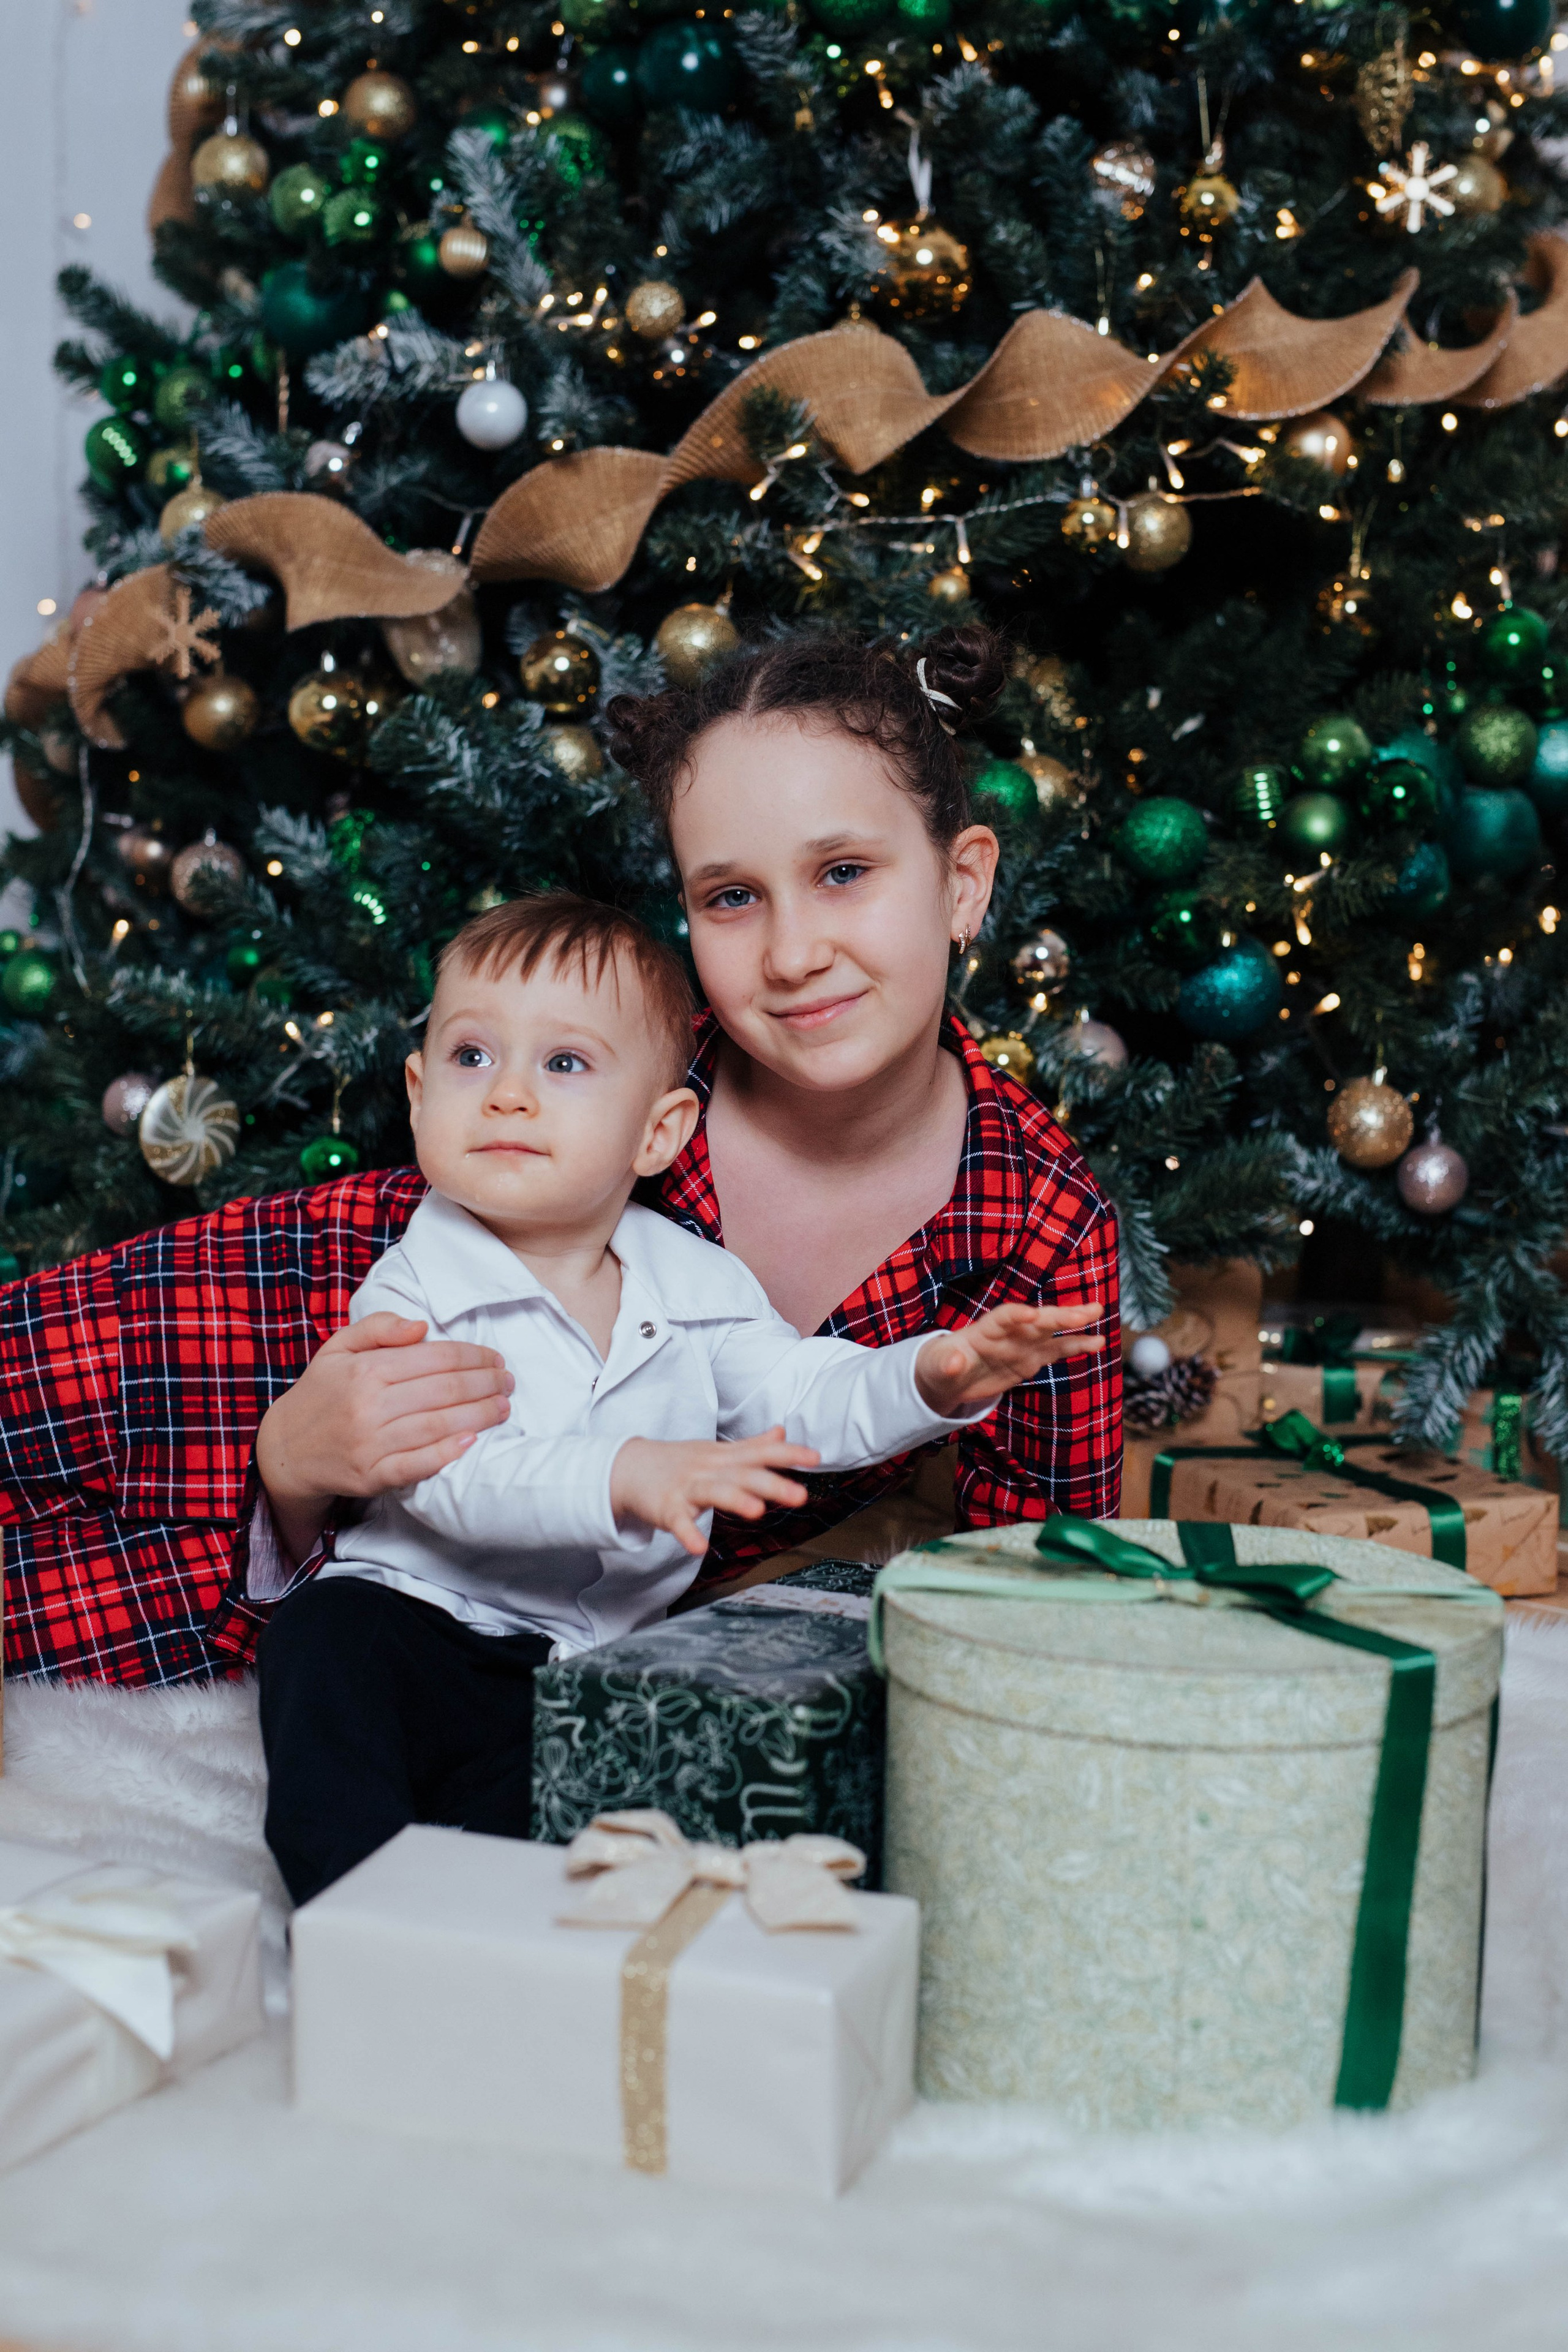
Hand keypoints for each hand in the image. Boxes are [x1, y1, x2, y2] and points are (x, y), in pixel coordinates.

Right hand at [256, 1313, 513, 1562]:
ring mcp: (370, 1443)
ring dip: (478, 1415)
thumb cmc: (322, 1394)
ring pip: (437, 1426)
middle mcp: (368, 1405)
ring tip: (503, 1407)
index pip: (434, 1358)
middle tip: (507, 1381)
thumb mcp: (339, 1348)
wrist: (285, 1450)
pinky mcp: (372, 1476)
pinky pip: (417, 1465)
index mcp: (365, 1369)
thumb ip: (379, 1328)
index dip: (472, 1356)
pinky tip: (472, 1441)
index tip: (494, 1358)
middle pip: (443, 1391)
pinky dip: (447, 1453)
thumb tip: (421, 1326)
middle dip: (484, 1384)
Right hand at [610, 1427, 821, 1558]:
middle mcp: (709, 1469)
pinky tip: (698, 1547)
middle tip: (799, 1495)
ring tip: (757, 1511)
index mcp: (725, 1457)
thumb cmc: (680, 1462)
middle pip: (742, 1474)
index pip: (760, 1452)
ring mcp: (686, 1488)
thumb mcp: (718, 1451)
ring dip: (735, 1499)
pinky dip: (687, 1534)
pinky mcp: (666, 1508)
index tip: (815, 1457)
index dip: (787, 1454)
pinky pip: (677, 1522)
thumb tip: (781, 1432)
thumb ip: (752, 1445)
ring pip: (714, 1491)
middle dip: (772, 1483)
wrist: (628, 1467)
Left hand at [915, 1299, 1104, 1418]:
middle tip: (1086, 1311)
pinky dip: (1076, 1345)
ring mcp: (1022, 1344)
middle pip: (1036, 1320)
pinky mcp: (1031, 1358)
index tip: (1032, 1315)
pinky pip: (1057, 1350)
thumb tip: (952, 1362)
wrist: (949, 1376)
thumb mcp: (937, 1367)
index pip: (1003, 1318)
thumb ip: (946, 1364)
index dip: (1016, 1316)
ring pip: (1052, 1330)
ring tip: (1098, 1313)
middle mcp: (1008, 1333)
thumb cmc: (939, 1366)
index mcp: (984, 1330)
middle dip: (1058, 1316)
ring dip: (1074, 1322)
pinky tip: (1098, 1342)